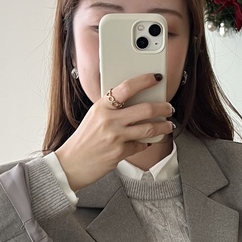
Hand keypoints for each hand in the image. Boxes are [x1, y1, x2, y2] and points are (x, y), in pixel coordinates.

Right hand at [55, 73, 174, 190]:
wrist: (71, 164)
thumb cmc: (84, 140)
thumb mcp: (94, 117)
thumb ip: (112, 109)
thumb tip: (136, 102)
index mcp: (101, 106)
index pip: (127, 87)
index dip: (144, 80)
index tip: (156, 77)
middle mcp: (109, 120)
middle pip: (145, 109)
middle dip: (163, 107)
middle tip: (169, 107)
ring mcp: (115, 137)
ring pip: (149, 128)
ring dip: (163, 126)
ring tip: (168, 125)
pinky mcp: (120, 153)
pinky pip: (141, 145)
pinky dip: (146, 143)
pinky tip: (148, 141)